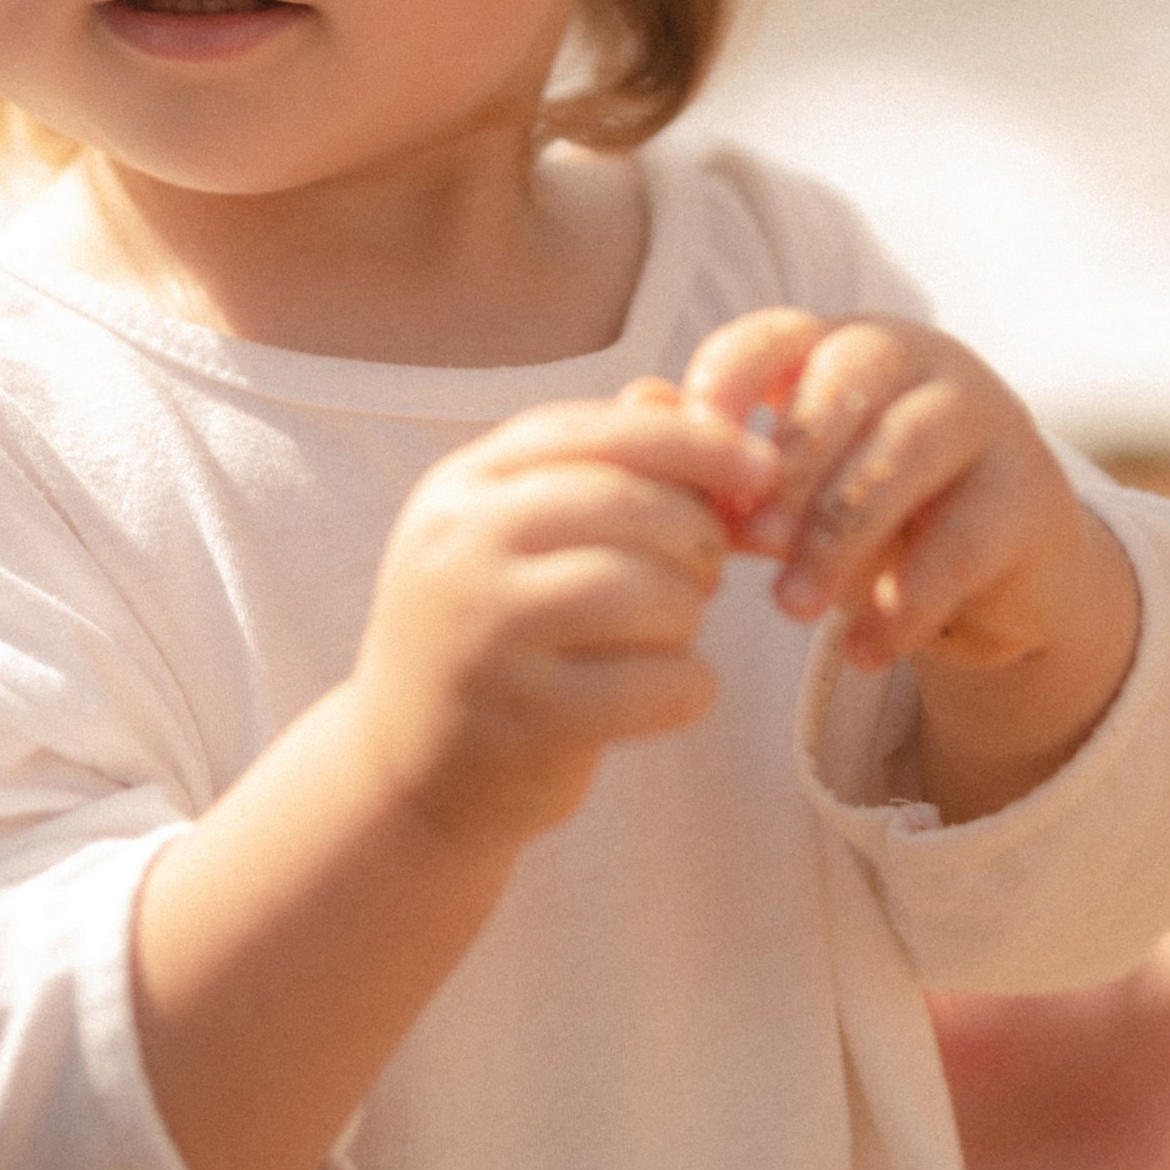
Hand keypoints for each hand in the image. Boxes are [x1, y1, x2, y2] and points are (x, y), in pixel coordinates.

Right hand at [351, 394, 776, 853]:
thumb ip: (596, 465)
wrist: (405, 771)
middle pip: (631, 508)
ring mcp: (487, 633)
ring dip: (688, 616)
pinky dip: (690, 687)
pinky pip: (661, 683)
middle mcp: (461, 547)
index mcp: (461, 487)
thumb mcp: (517, 536)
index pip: (593, 432)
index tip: (763, 464)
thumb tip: (674, 397)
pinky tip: (668, 692)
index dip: (690, 440)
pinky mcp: (527, 718)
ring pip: (651, 593)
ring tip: (666, 636)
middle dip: (696, 539)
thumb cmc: (490, 635)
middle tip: (701, 576)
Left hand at [680, 308, 1138, 810]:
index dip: (729, 379)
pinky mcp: (1030, 497)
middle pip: (849, 383)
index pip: (780, 332)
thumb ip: (719, 454)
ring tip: (791, 607)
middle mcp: (921, 362)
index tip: (690, 444)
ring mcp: (986, 419)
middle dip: (791, 466)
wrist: (999, 579)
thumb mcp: (791, 490)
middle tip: (749, 541)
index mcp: (846, 344)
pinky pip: (961, 543)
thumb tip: (636, 405)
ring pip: (908, 453)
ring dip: (841, 534)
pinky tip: (860, 652)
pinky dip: (904, 605)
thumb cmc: (871, 514)